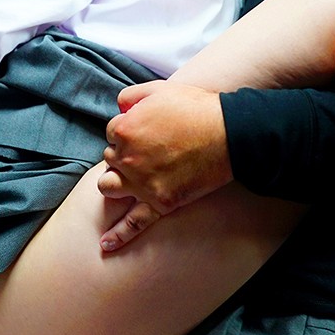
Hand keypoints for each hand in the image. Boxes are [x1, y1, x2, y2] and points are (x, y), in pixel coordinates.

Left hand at [98, 81, 232, 250]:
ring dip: (115, 181)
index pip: (111, 133)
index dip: (127, 130)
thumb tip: (119, 109)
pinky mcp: (160, 202)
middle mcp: (127, 158)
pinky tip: (106, 244)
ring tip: (125, 180)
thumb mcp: (159, 89)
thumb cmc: (195, 108)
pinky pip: (134, 222)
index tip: (143, 131)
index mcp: (124, 129)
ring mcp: (142, 183)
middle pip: (110, 159)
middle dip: (122, 154)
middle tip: (144, 150)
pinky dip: (118, 234)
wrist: (228, 133)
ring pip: (109, 186)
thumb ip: (131, 96)